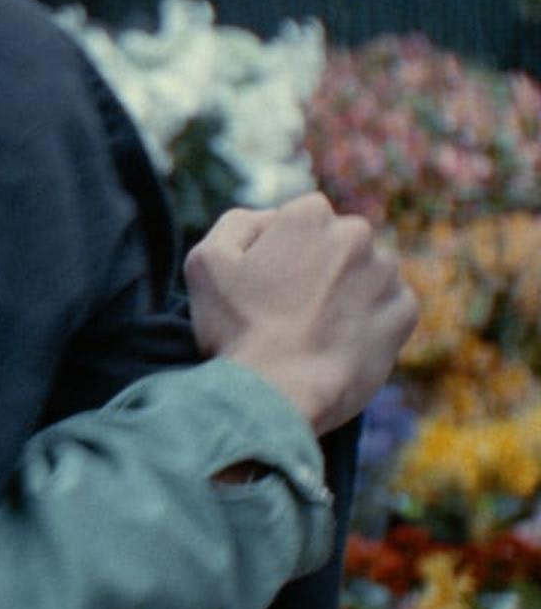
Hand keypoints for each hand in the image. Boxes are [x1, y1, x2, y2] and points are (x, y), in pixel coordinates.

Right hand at [186, 193, 416, 434]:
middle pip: (338, 242)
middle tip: (288, 306)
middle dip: (319, 264)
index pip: (302, 216)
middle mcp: (356, 235)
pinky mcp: (404, 312)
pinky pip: (390, 305)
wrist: (279, 393)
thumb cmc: (237, 328)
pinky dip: (370, 319)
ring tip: (314, 328)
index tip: (267, 280)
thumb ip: (236, 223)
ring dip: (346, 290)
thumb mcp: (205, 262)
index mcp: (309, 215)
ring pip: (366, 272)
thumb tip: (268, 219)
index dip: (282, 246)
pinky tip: (339, 340)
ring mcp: (386, 274)